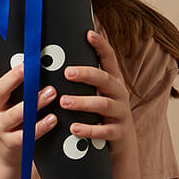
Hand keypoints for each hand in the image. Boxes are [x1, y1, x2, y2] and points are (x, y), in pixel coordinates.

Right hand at [0, 37, 57, 166]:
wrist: (1, 155)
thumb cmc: (8, 117)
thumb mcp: (3, 99)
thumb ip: (11, 80)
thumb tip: (25, 52)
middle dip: (13, 78)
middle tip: (28, 67)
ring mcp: (0, 126)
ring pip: (16, 113)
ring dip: (34, 102)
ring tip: (51, 92)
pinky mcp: (12, 142)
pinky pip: (26, 135)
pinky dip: (40, 126)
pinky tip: (53, 119)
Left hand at [60, 29, 135, 158]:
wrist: (122, 144)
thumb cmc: (101, 114)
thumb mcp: (97, 94)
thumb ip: (83, 81)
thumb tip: (56, 61)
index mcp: (113, 81)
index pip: (109, 59)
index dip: (101, 45)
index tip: (89, 33)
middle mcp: (119, 94)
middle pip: (106, 79)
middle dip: (87, 74)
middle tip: (67, 72)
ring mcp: (120, 114)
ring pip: (103, 104)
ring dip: (83, 102)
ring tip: (64, 102)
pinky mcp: (118, 133)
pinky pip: (104, 131)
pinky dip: (89, 129)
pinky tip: (74, 128)